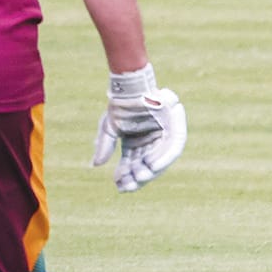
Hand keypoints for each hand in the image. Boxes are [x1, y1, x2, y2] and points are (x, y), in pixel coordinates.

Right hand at [93, 65, 186, 191]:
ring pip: (159, 161)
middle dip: (137, 177)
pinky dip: (163, 158)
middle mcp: (150, 144)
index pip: (131, 165)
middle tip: (129, 186)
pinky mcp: (176, 130)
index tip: (119, 186)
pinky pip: (173, 149)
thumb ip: (104, 145)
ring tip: (139, 177)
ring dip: (150, 171)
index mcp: (136, 144)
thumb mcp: (109, 128)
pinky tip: (151, 166)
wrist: (132, 85)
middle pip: (145, 166)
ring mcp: (163, 138)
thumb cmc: (121, 104)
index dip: (126, 176)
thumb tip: (95, 165)